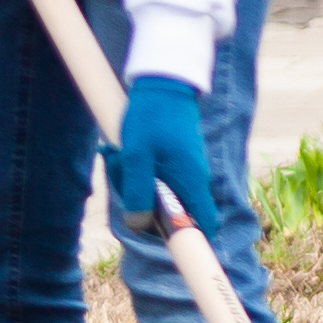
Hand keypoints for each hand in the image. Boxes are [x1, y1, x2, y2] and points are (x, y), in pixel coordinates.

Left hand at [103, 74, 220, 241]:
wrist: (163, 82)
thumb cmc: (151, 118)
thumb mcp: (137, 157)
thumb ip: (139, 193)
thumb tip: (139, 224)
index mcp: (192, 181)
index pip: (203, 225)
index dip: (188, 240)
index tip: (165, 241)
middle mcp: (194, 178)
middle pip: (172, 211)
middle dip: (143, 203)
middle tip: (122, 178)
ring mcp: (186, 168)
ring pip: (160, 192)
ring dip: (135, 183)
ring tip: (119, 157)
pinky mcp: (176, 158)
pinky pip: (157, 176)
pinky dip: (139, 170)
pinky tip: (124, 152)